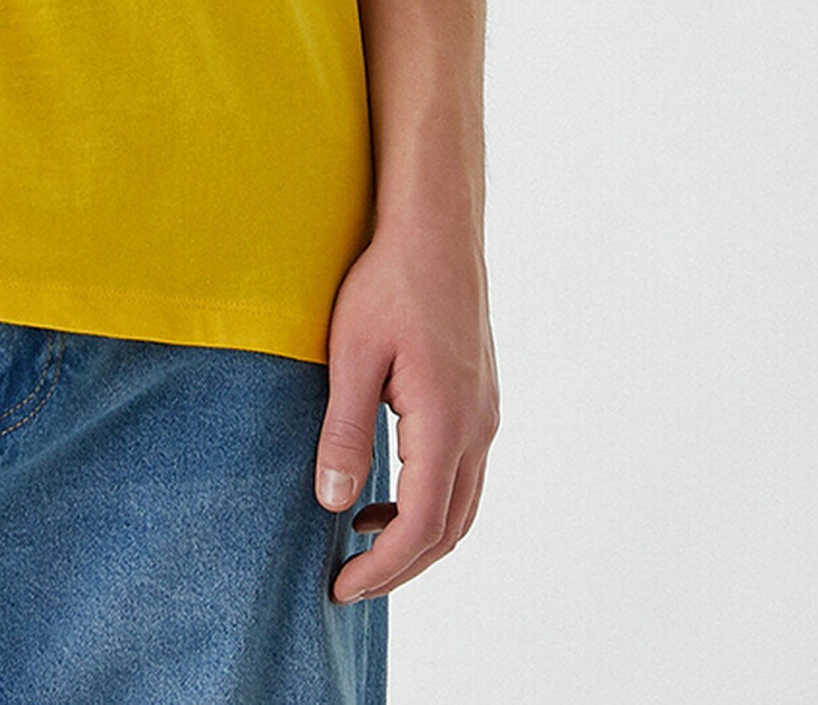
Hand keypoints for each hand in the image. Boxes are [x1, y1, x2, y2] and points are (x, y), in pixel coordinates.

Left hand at [315, 210, 499, 603]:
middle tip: (348, 582)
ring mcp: (484, 415)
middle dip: (400, 567)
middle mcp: (477, 429)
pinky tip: (384, 492)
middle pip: (448, 529)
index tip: (340, 587)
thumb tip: (333, 503)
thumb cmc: (388, 282)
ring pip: (461, 506)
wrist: (436, 230)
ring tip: (361, 544)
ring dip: (417, 537)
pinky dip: (429, 503)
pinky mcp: (478, 400)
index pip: (421, 527)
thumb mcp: (351, 354)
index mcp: (446, 424)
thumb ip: (344, 431)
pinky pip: (462, 475)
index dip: (381, 568)